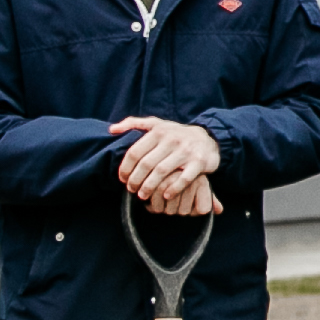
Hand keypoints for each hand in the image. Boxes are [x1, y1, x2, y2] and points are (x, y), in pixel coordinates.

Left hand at [107, 115, 226, 214]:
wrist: (208, 138)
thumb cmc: (176, 134)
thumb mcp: (156, 124)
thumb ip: (133, 124)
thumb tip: (111, 130)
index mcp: (158, 131)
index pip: (135, 152)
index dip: (125, 168)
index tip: (122, 179)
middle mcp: (171, 139)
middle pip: (146, 164)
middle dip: (135, 180)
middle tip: (131, 190)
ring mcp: (186, 151)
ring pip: (161, 172)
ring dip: (149, 187)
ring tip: (142, 196)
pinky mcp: (199, 162)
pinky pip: (183, 179)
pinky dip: (172, 189)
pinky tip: (164, 196)